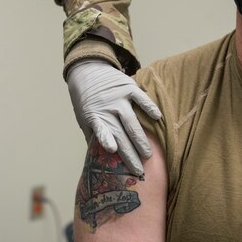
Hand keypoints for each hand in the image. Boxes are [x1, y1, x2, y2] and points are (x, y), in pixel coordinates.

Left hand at [67, 59, 160, 175]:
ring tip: (148, 154)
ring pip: (132, 122)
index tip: (111, 149)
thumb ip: (92, 134)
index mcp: (94, 116)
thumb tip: (98, 159)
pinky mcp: (128, 87)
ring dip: (141, 139)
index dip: (106, 140)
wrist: (87, 71)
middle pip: (121, 134)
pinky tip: (158, 118)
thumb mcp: (83, 117)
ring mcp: (119, 98)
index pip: (102, 132)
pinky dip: (149, 107)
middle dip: (130, 154)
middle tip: (139, 170)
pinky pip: (141, 98)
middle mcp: (107, 108)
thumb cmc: (86, 100)